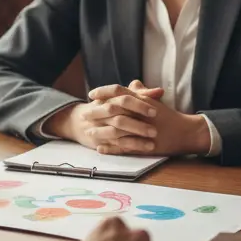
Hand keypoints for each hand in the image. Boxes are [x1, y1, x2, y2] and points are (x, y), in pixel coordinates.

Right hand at [43, 84, 162, 149]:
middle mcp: (101, 112)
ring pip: (117, 133)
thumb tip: (160, 91)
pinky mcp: (100, 141)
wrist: (80, 121)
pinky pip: (115, 146)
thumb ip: (141, 94)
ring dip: (135, 138)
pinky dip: (129, 147)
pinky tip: (143, 149)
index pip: (122, 98)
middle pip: (119, 117)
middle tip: (155, 129)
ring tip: (152, 141)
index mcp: (108, 99)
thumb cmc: (107, 107)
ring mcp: (99, 127)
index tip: (155, 110)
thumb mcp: (120, 98)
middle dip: (137, 124)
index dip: (138, 104)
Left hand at [89, 81, 210, 155]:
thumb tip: (131, 83)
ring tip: (89, 133)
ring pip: (115, 130)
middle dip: (96, 113)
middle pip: (112, 111)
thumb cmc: (169, 116)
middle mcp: (139, 113)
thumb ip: (141, 92)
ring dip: (100, 132)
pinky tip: (100, 148)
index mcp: (141, 101)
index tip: (91, 94)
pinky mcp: (142, 145)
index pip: (118, 92)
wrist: (186, 132)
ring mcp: (140, 130)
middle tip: (83, 115)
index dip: (103, 92)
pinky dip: (110, 148)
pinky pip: (122, 147)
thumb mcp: (155, 101)